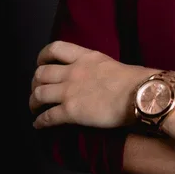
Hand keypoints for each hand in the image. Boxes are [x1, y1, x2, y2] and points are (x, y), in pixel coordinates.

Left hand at [29, 40, 154, 128]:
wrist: (140, 94)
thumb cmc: (136, 80)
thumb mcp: (113, 65)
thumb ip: (100, 68)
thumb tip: (102, 77)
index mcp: (86, 57)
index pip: (55, 48)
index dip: (43, 56)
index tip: (41, 63)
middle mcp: (73, 71)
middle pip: (42, 73)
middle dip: (35, 83)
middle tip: (37, 90)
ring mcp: (70, 91)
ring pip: (39, 94)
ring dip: (33, 102)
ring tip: (35, 108)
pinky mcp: (70, 112)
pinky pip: (47, 117)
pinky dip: (40, 122)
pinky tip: (38, 125)